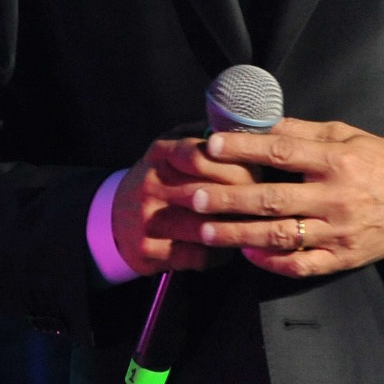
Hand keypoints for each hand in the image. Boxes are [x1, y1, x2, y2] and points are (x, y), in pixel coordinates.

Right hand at [109, 135, 257, 277]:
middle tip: (266, 200)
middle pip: (209, 192)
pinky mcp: (148, 251)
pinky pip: (197, 255)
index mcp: (161, 153)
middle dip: (244, 197)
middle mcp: (151, 184)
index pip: (202, 155)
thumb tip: (249, 128)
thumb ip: (206, 137)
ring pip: (206, 228)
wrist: (117, 219)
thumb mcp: (175, 147)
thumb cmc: (163, 179)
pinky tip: (226, 247)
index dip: (237, 164)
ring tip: (254, 225)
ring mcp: (147, 219)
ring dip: (236, 229)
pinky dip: (219, 254)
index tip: (259, 169)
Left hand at [154, 118, 383, 277]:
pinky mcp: (341, 258)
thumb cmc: (378, 162)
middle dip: (228, 199)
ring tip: (205, 230)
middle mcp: (335, 197)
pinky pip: (300, 264)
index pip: (282, 152)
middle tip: (194, 196)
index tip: (212, 146)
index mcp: (336, 160)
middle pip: (272, 199)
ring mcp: (337, 231)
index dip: (244, 149)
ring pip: (279, 236)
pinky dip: (271, 262)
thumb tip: (261, 121)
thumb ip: (304, 130)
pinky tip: (247, 254)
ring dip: (238, 234)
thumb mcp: (347, 135)